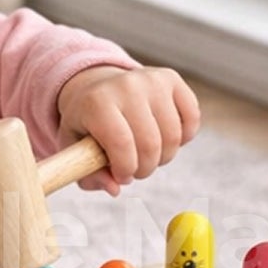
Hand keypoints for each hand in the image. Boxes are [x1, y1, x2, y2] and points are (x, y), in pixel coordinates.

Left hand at [56, 65, 200, 194]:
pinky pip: (191, 119)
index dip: (125, 170)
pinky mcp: (171, 79)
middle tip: (135, 170)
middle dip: (144, 169)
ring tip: (147, 155)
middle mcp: (126, 86)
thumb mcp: (76, 149)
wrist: (98, 86)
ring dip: (163, 157)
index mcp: (96, 102)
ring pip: (173, 136)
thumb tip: (116, 189)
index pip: (121, 144)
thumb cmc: (87, 124)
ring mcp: (152, 80)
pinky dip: (183, 138)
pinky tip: (164, 139)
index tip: (122, 176)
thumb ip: (91, 175)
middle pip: (150, 144)